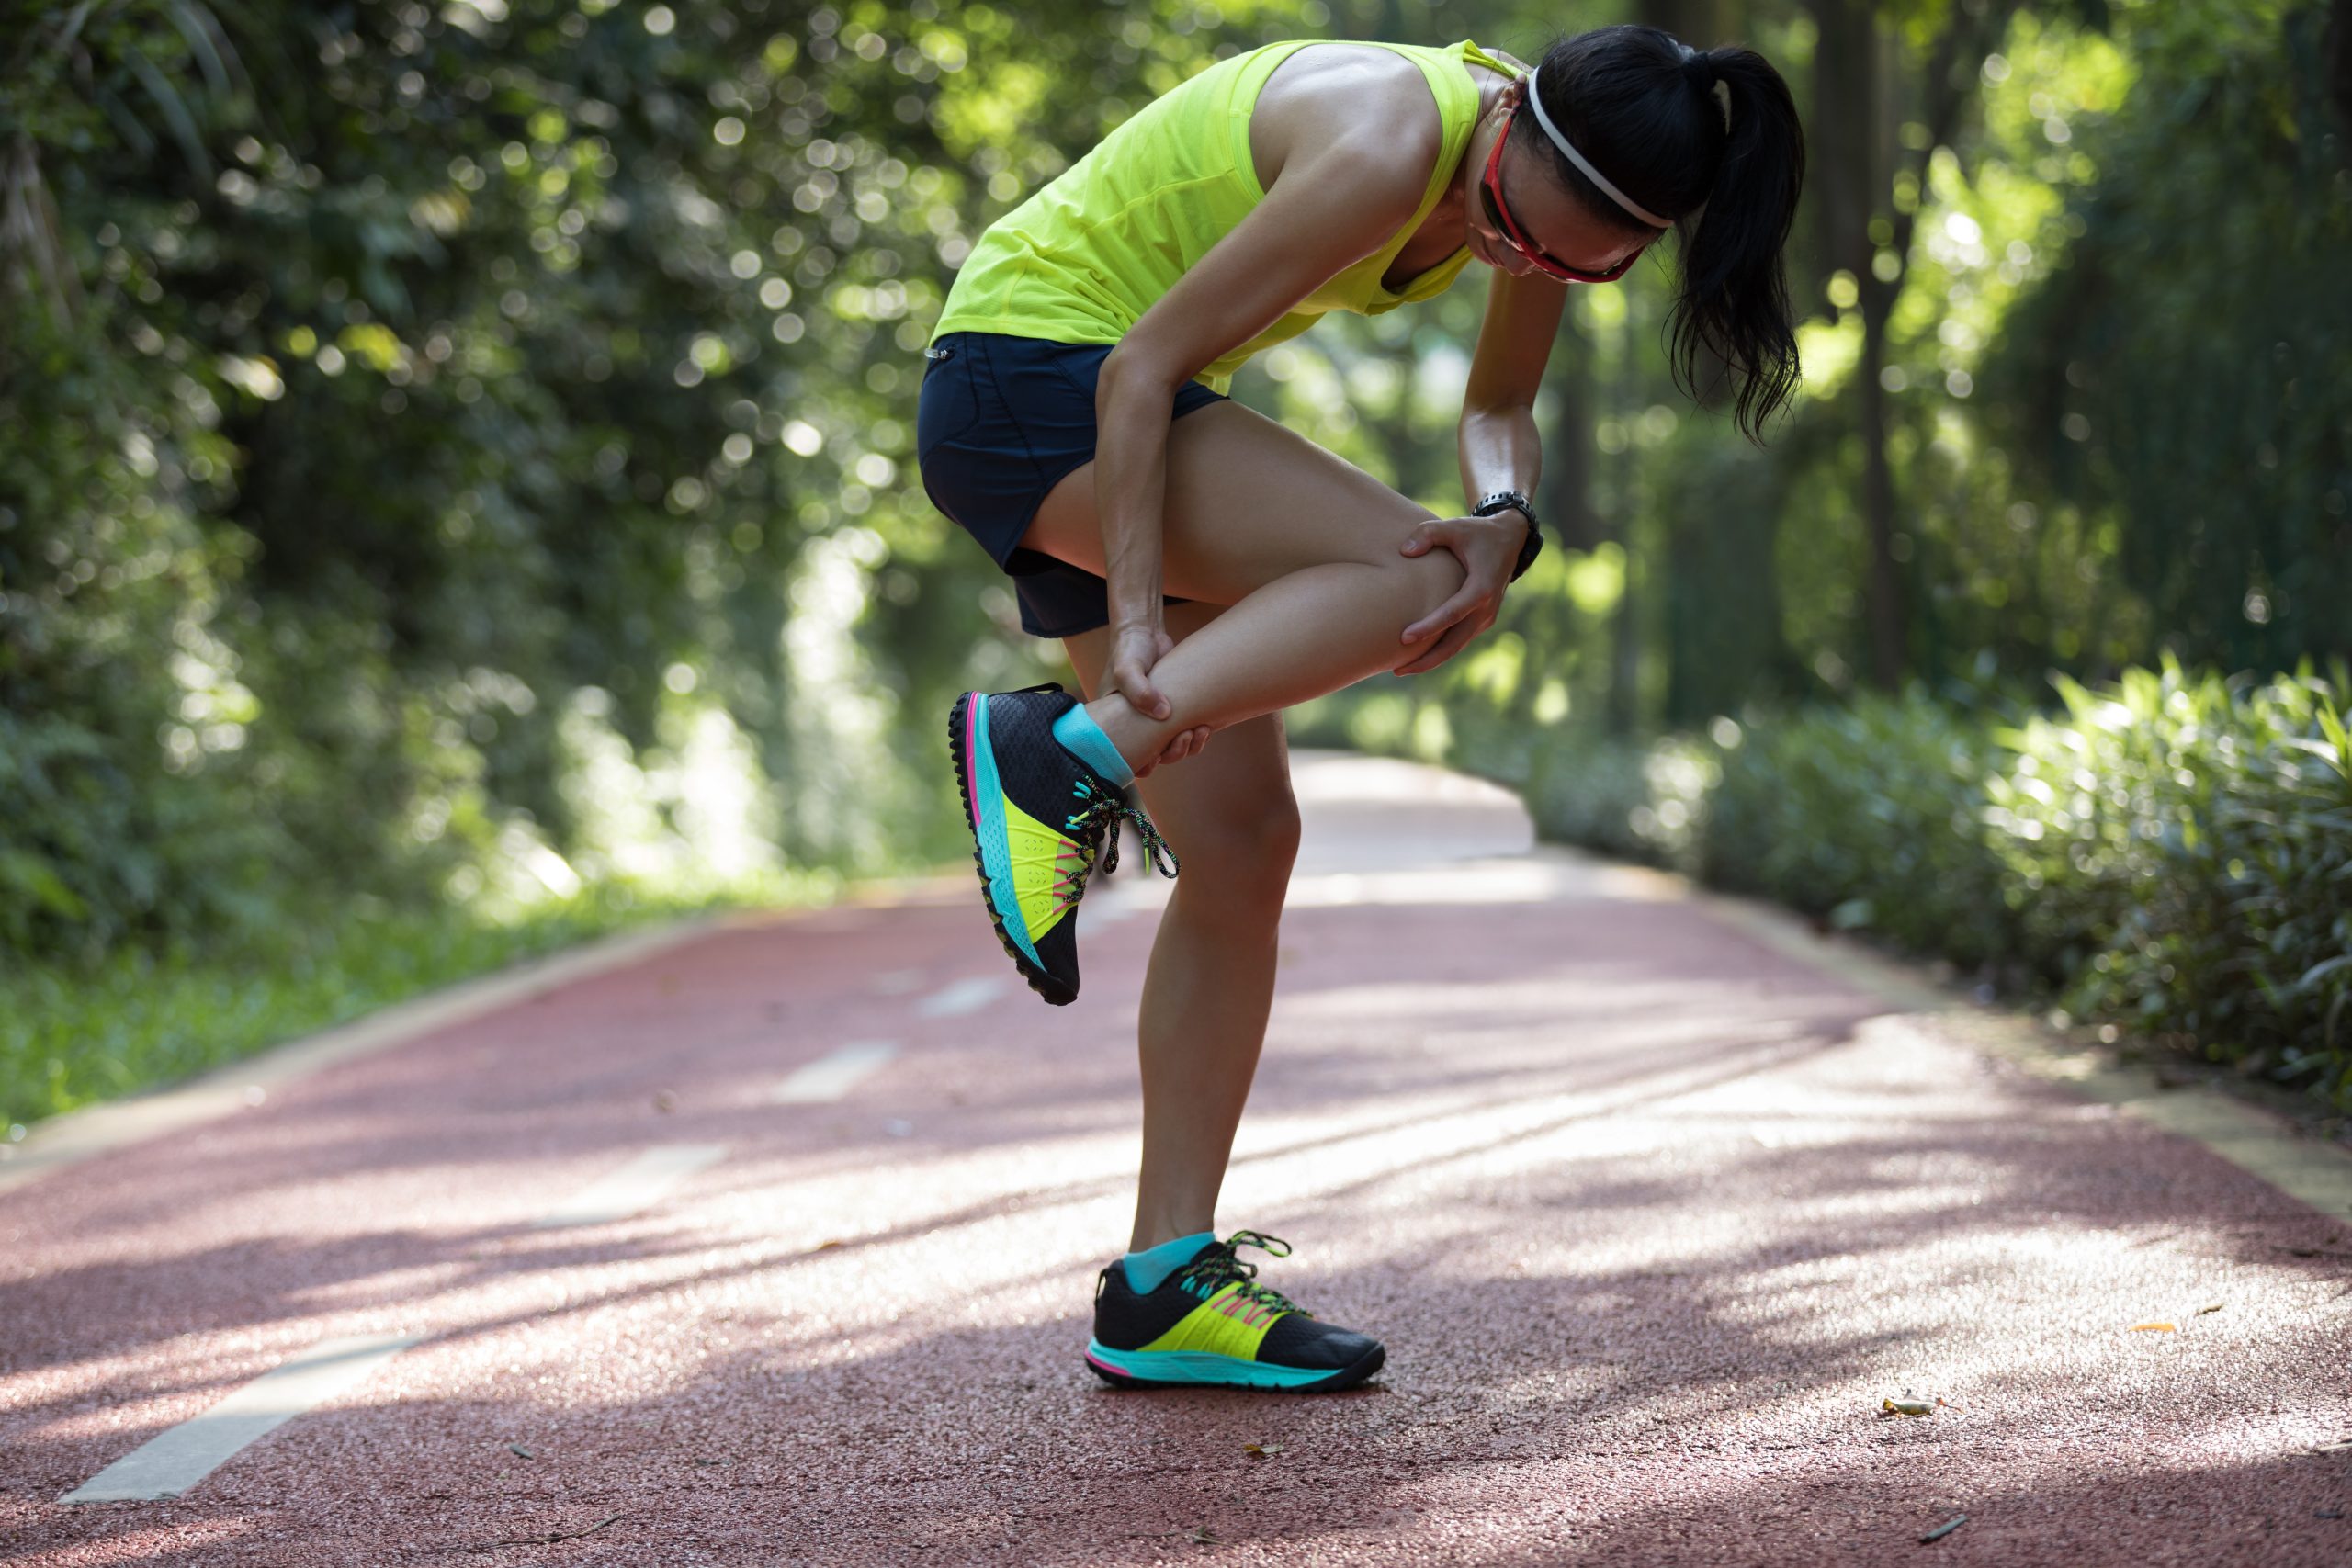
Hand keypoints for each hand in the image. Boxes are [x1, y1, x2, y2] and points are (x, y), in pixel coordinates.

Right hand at [1106, 619, 1211, 776]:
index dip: (1144, 764)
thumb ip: (1140, 691)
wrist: (1144, 632)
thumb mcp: (1127, 669)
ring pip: (1173, 748)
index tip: (1159, 755)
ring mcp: (1155, 721)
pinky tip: (1206, 726)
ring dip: (1188, 747)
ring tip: (1201, 731)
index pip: (1126, 758)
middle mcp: (1136, 727)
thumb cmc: (1128, 651)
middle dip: (1174, 753)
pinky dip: (1197, 736)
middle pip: (1156, 758)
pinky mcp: (1174, 711)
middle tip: (1185, 736)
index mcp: (1116, 725)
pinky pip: (1185, 734)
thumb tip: (1164, 714)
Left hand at [1393, 511, 1524, 675]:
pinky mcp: (1481, 620)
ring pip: (1457, 646)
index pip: (1452, 613)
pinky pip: (1460, 641)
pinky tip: (1417, 658)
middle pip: (1455, 642)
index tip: (1404, 638)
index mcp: (1481, 587)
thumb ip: (1428, 533)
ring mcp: (1486, 617)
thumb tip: (1404, 551)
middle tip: (1397, 669)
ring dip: (1431, 661)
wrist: (1509, 540)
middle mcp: (1486, 608)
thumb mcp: (1454, 526)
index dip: (1429, 627)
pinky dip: (1440, 652)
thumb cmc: (1476, 533)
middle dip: (1427, 659)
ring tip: (1400, 670)